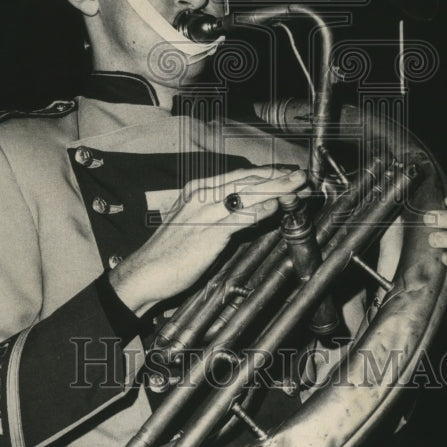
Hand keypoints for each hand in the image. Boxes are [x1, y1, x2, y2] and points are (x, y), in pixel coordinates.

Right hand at [110, 166, 306, 315]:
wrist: (146, 272)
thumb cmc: (171, 252)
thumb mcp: (196, 224)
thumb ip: (222, 215)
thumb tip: (253, 210)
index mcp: (198, 190)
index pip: (239, 176)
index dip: (267, 174)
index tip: (288, 175)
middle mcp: (202, 195)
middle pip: (247, 180)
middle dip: (277, 178)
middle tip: (301, 177)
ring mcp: (204, 211)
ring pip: (247, 194)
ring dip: (276, 190)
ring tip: (297, 188)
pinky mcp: (208, 231)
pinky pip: (239, 217)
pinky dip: (259, 210)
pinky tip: (276, 207)